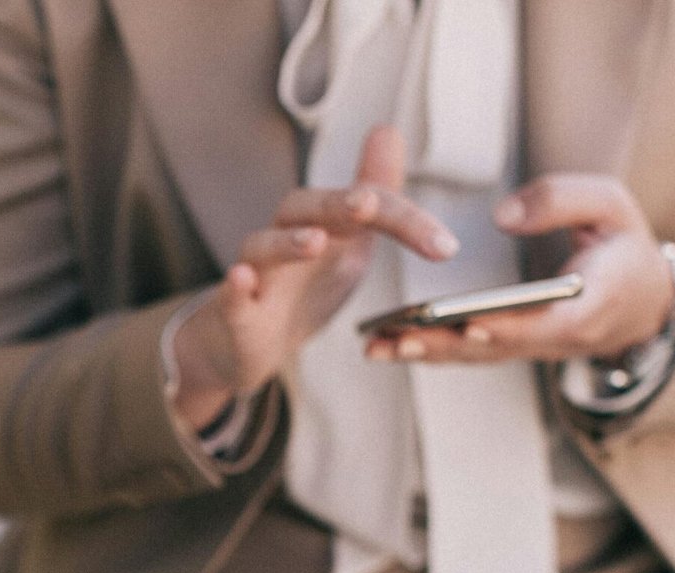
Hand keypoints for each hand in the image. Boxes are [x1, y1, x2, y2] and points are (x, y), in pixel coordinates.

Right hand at [170, 125, 458, 428]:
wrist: (250, 341)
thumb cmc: (303, 288)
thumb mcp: (348, 242)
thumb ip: (375, 194)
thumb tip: (387, 130)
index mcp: (322, 223)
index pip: (363, 205)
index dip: (405, 220)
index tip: (445, 247)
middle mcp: (286, 238)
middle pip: (304, 208)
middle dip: (336, 204)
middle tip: (366, 203)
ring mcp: (257, 274)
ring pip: (262, 247)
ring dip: (288, 243)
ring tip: (315, 243)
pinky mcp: (235, 313)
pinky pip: (229, 296)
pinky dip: (234, 287)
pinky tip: (241, 279)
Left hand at [365, 174, 673, 364]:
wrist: (643, 302)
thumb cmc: (622, 244)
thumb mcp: (612, 205)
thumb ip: (563, 200)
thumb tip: (504, 216)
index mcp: (592, 301)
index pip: (549, 321)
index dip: (512, 326)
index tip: (474, 323)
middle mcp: (558, 335)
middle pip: (498, 346)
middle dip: (448, 344)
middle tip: (400, 338)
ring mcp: (532, 347)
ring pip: (476, 355)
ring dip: (426, 354)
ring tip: (376, 346)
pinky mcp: (512, 348)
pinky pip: (469, 353)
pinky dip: (430, 351)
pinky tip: (387, 344)